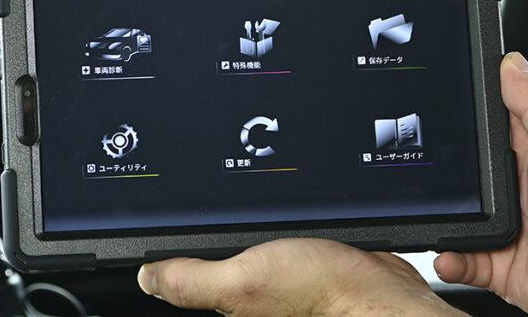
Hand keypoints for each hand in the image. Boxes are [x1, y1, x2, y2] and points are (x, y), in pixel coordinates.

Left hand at [137, 238, 459, 315]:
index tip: (170, 242)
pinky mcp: (303, 261)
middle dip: (213, 242)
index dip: (174, 265)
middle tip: (225, 226)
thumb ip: (192, 279)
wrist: (379, 291)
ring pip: (248, 248)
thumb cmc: (321, 293)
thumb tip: (149, 277)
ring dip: (248, 230)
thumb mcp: (242, 282)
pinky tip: (280, 221)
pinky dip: (277, 226)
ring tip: (255, 221)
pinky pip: (277, 238)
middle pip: (217, 265)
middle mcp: (252, 298)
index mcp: (231, 307)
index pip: (186, 286)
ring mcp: (278, 281)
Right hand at [435, 52, 527, 315]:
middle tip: (428, 170)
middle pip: (461, 168)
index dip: (462, 110)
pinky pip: (460, 257)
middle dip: (440, 169)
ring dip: (439, 216)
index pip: (488, 119)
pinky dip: (449, 258)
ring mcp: (504, 222)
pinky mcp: (498, 259)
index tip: (436, 103)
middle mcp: (515, 184)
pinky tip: (448, 254)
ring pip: (454, 213)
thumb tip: (512, 64)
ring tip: (430, 214)